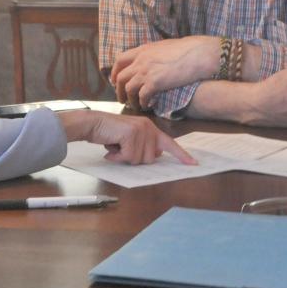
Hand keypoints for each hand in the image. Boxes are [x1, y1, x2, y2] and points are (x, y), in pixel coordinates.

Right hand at [58, 109, 196, 164]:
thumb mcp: (129, 139)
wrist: (93, 123)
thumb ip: (143, 146)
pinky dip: (118, 156)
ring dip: (124, 157)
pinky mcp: (132, 134)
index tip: (193, 164)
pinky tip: (111, 146)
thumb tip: (153, 157)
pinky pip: (128, 157)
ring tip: (116, 145)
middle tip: (122, 148)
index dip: (181, 155)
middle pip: (150, 159)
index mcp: (150, 128)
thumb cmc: (109, 133)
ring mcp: (141, 130)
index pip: (170, 144)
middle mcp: (148, 127)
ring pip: (139, 159)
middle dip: (134, 158)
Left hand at [111, 37, 218, 109]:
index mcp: (143, 50)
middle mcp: (141, 60)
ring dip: (130, 99)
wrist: (198, 53)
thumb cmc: (187, 49)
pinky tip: (147, 106)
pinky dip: (142, 103)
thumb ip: (153, 53)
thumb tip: (150, 60)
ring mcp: (147, 71)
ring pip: (128, 89)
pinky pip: (142, 96)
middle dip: (118, 90)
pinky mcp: (155, 83)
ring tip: (134, 105)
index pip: (120, 60)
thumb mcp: (164, 46)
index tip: (115, 81)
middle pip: (121, 77)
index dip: (115, 72)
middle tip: (122, 98)